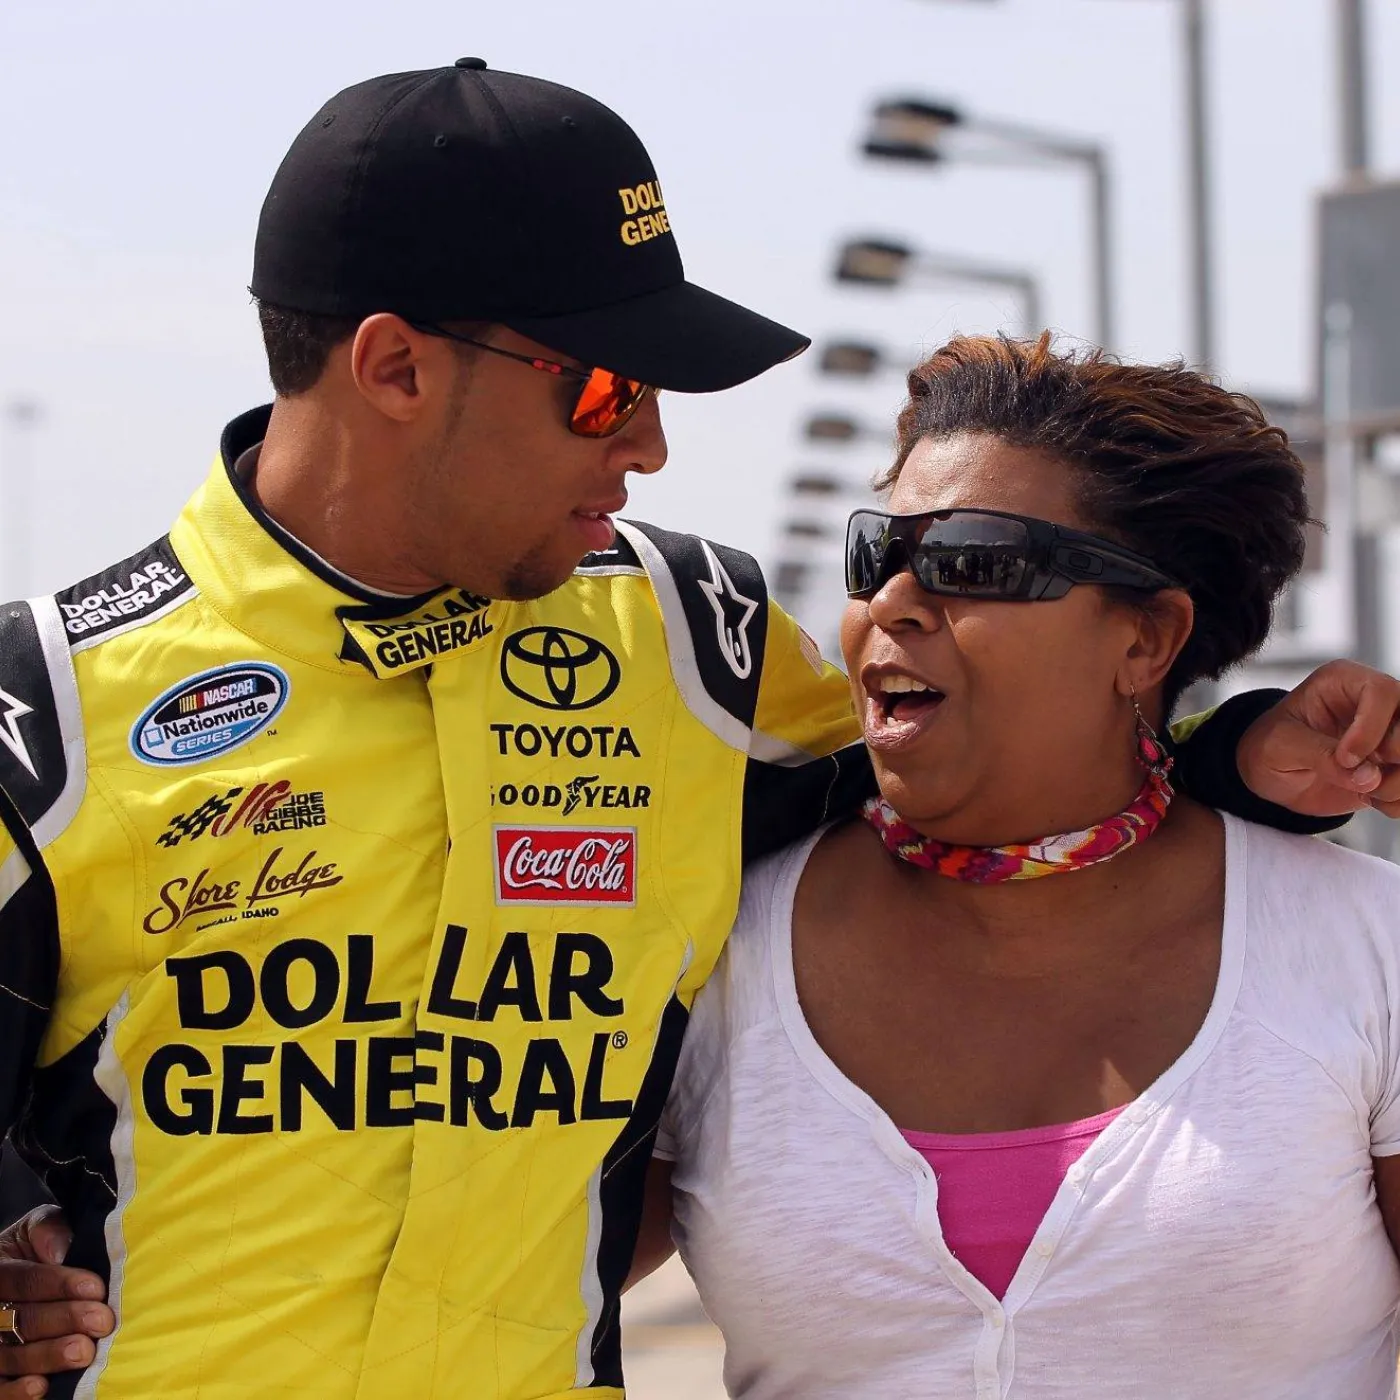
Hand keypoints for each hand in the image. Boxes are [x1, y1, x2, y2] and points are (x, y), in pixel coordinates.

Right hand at [0, 1206, 112, 1397]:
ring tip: (84, 1352)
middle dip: (65, 1320)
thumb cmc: (39, 1248)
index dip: (59, 1284)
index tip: (95, 1288)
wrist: (22, 1272)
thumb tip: (62, 1251)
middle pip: (22, 1320)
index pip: (23, 1280)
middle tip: (102, 1322)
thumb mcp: (39, 1230)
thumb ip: (48, 1231)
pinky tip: (41, 1387)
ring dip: (49, 1356)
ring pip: (11, 1356)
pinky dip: (17, 1392)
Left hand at [1237, 660, 1399, 817]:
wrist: (1270, 775)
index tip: (1345, 758)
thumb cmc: (1269, 747)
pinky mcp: (1396, 766)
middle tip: (1360, 775)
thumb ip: (1319, 755)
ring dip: (1399, 783)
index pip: (1383, 692)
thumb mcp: (1279, 746)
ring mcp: (1391, 735)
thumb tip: (1368, 776)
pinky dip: (1398, 801)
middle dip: (1395, 756)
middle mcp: (1376, 705)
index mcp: (1345, 682)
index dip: (1371, 728)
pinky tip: (1372, 799)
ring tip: (1366, 790)